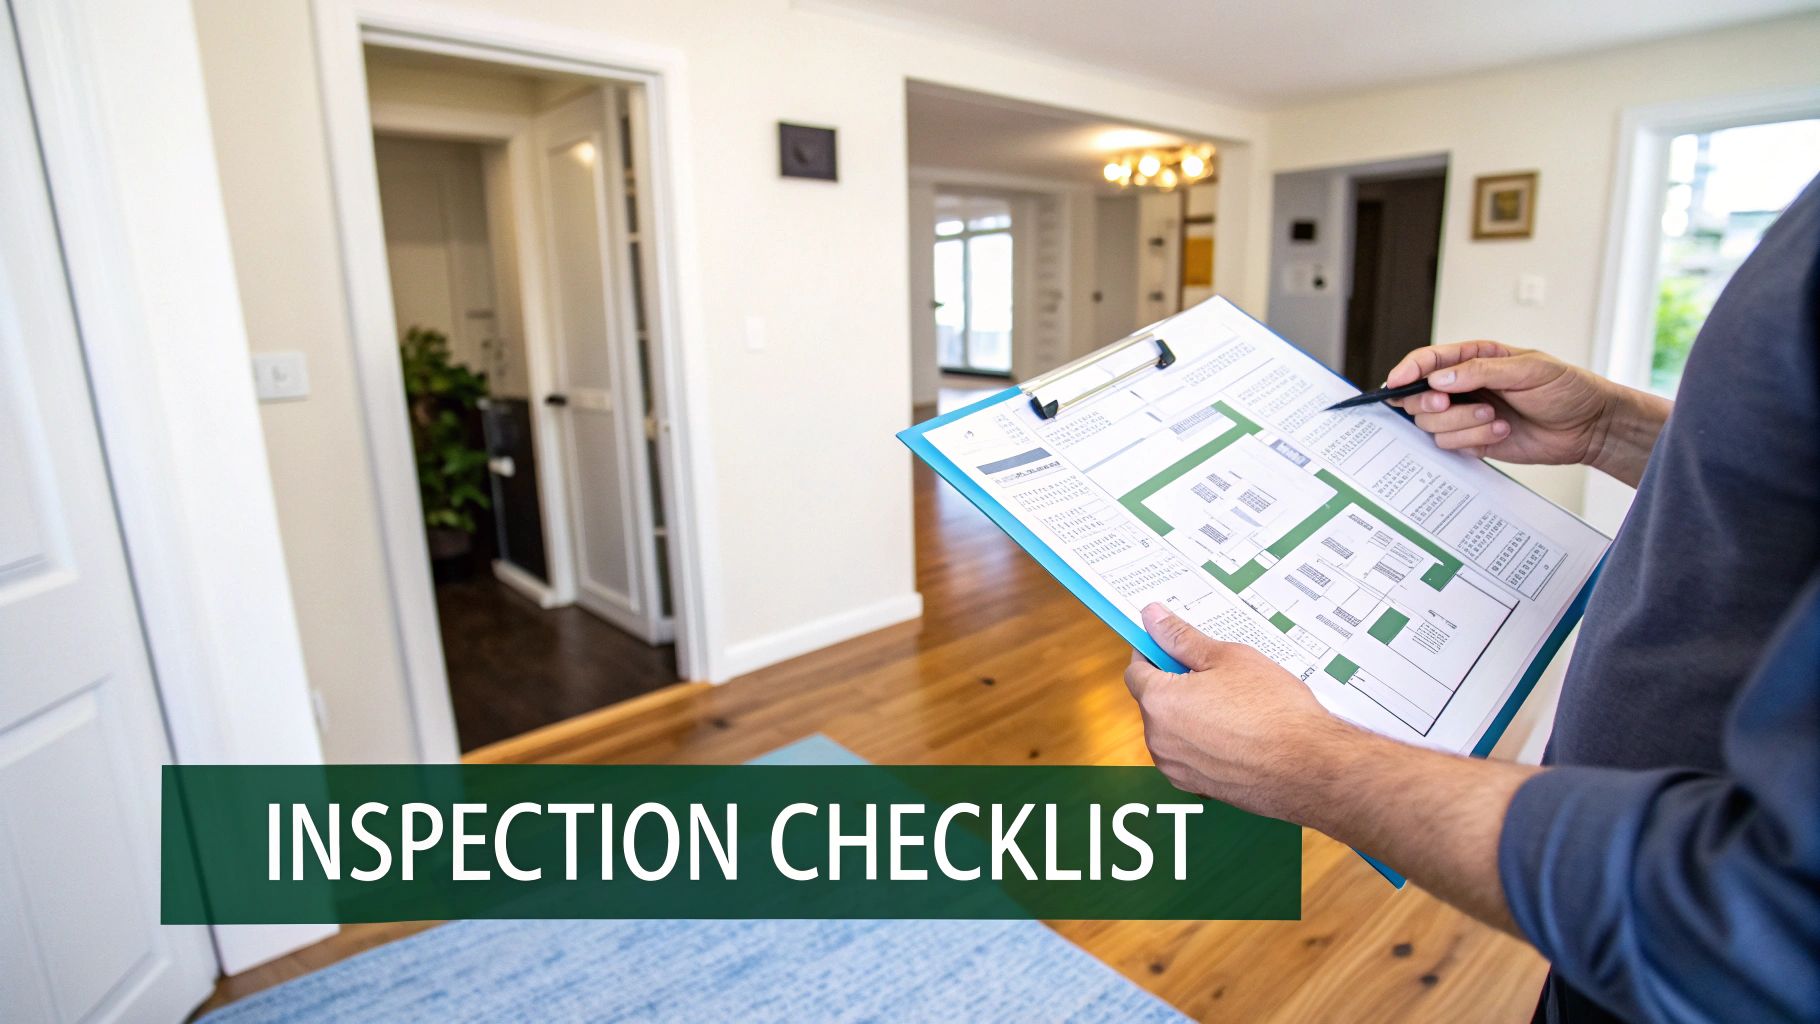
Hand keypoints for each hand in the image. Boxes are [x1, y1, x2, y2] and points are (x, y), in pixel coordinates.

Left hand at [1123, 603, 1351, 819]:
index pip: (1137, 670)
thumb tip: (1153, 618)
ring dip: (1193, 714)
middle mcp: (1159, 741)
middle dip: (1179, 684)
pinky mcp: (1198, 787)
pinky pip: (1192, 754)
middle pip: (1155, 701)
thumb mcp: (1228, 658)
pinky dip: (1207, 741)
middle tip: (1218, 674)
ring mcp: (1178, 769)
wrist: (1311, 767)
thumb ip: (1182, 638)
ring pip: (1174, 729)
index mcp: (1159, 703)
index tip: (1173, 646)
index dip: (1155, 653)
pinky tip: (1239, 731)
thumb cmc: (1275, 713)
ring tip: (1236, 704)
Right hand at [1383, 341, 1622, 465]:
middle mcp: (1464, 386)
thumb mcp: (1529, 369)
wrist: (1588, 427)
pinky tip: (1501, 432)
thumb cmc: (1565, 389)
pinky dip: (1474, 440)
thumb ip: (1482, 370)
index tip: (1396, 382)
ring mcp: (1466, 414)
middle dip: (1431, 403)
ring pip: (1432, 425)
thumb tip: (1440, 377)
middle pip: (1418, 397)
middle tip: (1448, 403)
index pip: (1428, 360)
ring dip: (1462, 424)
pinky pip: (1451, 445)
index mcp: (1474, 358)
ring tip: (1495, 418)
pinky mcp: (1472, 440)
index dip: (1407, 370)